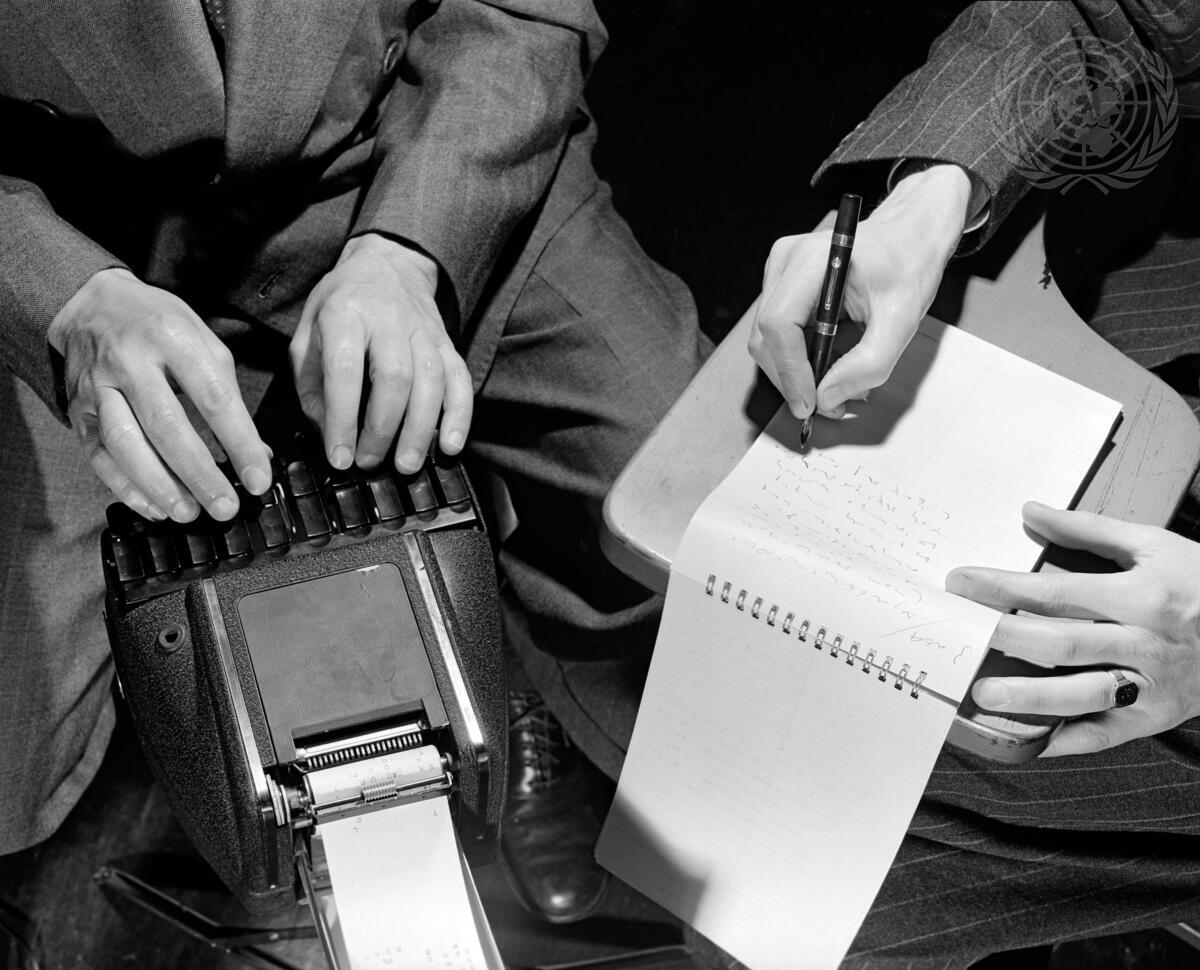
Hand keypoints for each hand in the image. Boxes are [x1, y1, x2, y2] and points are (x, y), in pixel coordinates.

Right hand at [48, 268, 271, 521]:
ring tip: (189, 513)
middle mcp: (130, 361)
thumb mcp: (203, 341)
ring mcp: (97, 386)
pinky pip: (98, 455)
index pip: (214, 399)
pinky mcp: (76, 409)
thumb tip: (255, 451)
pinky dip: (126, 487)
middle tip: (225, 507)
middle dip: (200, 474)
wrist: (89, 305)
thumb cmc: (158, 326)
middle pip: (168, 426)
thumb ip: (228, 394)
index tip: (259, 478)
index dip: (240, 444)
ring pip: (127, 445)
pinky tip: (153, 507)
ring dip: (160, 486)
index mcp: (173, 338)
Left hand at [289, 233, 472, 473]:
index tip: (339, 456)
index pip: (345, 369)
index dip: (342, 418)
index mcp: (345, 313)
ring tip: (406, 464)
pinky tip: (450, 445)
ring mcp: (424, 331)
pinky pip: (460, 380)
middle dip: (383, 428)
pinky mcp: (448, 344)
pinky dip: (460, 416)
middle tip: (370, 463)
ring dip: (420, 430)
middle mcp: (389, 319)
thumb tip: (329, 432)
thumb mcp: (308, 334)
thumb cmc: (342, 306)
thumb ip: (311, 385)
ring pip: (432, 381)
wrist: (388, 264)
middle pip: (395, 377)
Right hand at [749, 164, 971, 418]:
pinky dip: (798, 359)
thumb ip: (867, 365)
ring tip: (833, 387)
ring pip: (767, 342)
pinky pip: (777, 335)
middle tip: (827, 406)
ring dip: (795, 374)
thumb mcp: (901, 320)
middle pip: (766, 338)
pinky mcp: (782, 286)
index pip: (779, 323)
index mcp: (813, 260)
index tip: (811, 404)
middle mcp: (786, 262)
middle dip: (792, 380)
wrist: (908, 236)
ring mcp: (779, 273)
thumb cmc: (908, 265)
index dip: (791, 371)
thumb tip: (825, 399)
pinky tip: (827, 364)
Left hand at [946, 502, 1199, 755]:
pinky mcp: (1156, 716)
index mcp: (1140, 596)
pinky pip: (1108, 734)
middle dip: (1006, 640)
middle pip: (1064, 643)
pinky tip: (1032, 742)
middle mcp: (1144, 642)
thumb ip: (1088, 530)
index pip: (1057, 593)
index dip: (1003, 589)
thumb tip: (1031, 511)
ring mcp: (1151, 684)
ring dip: (1032, 697)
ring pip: (1084, 694)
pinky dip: (1069, 742)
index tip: (961, 584)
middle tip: (960, 638)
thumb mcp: (1153, 545)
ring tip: (985, 695)